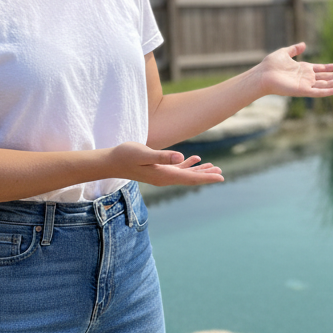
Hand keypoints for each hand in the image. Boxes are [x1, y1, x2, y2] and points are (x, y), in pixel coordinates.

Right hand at [107, 142, 223, 186]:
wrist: (111, 162)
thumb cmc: (126, 155)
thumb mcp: (144, 153)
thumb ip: (162, 156)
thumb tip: (181, 157)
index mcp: (164, 175)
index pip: (190, 178)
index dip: (207, 178)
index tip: (221, 177)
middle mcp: (165, 178)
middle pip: (190, 178)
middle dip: (206, 175)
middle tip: (221, 174)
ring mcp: (161, 174)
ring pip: (185, 174)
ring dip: (199, 171)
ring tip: (214, 167)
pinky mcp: (158, 169)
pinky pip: (177, 169)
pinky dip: (187, 165)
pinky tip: (194, 159)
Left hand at [255, 42, 332, 97]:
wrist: (262, 74)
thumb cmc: (270, 65)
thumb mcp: (284, 53)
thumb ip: (295, 49)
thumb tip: (303, 44)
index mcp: (304, 69)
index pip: (323, 69)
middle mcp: (307, 78)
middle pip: (328, 76)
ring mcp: (306, 85)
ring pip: (326, 84)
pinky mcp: (302, 91)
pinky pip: (318, 92)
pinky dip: (328, 91)